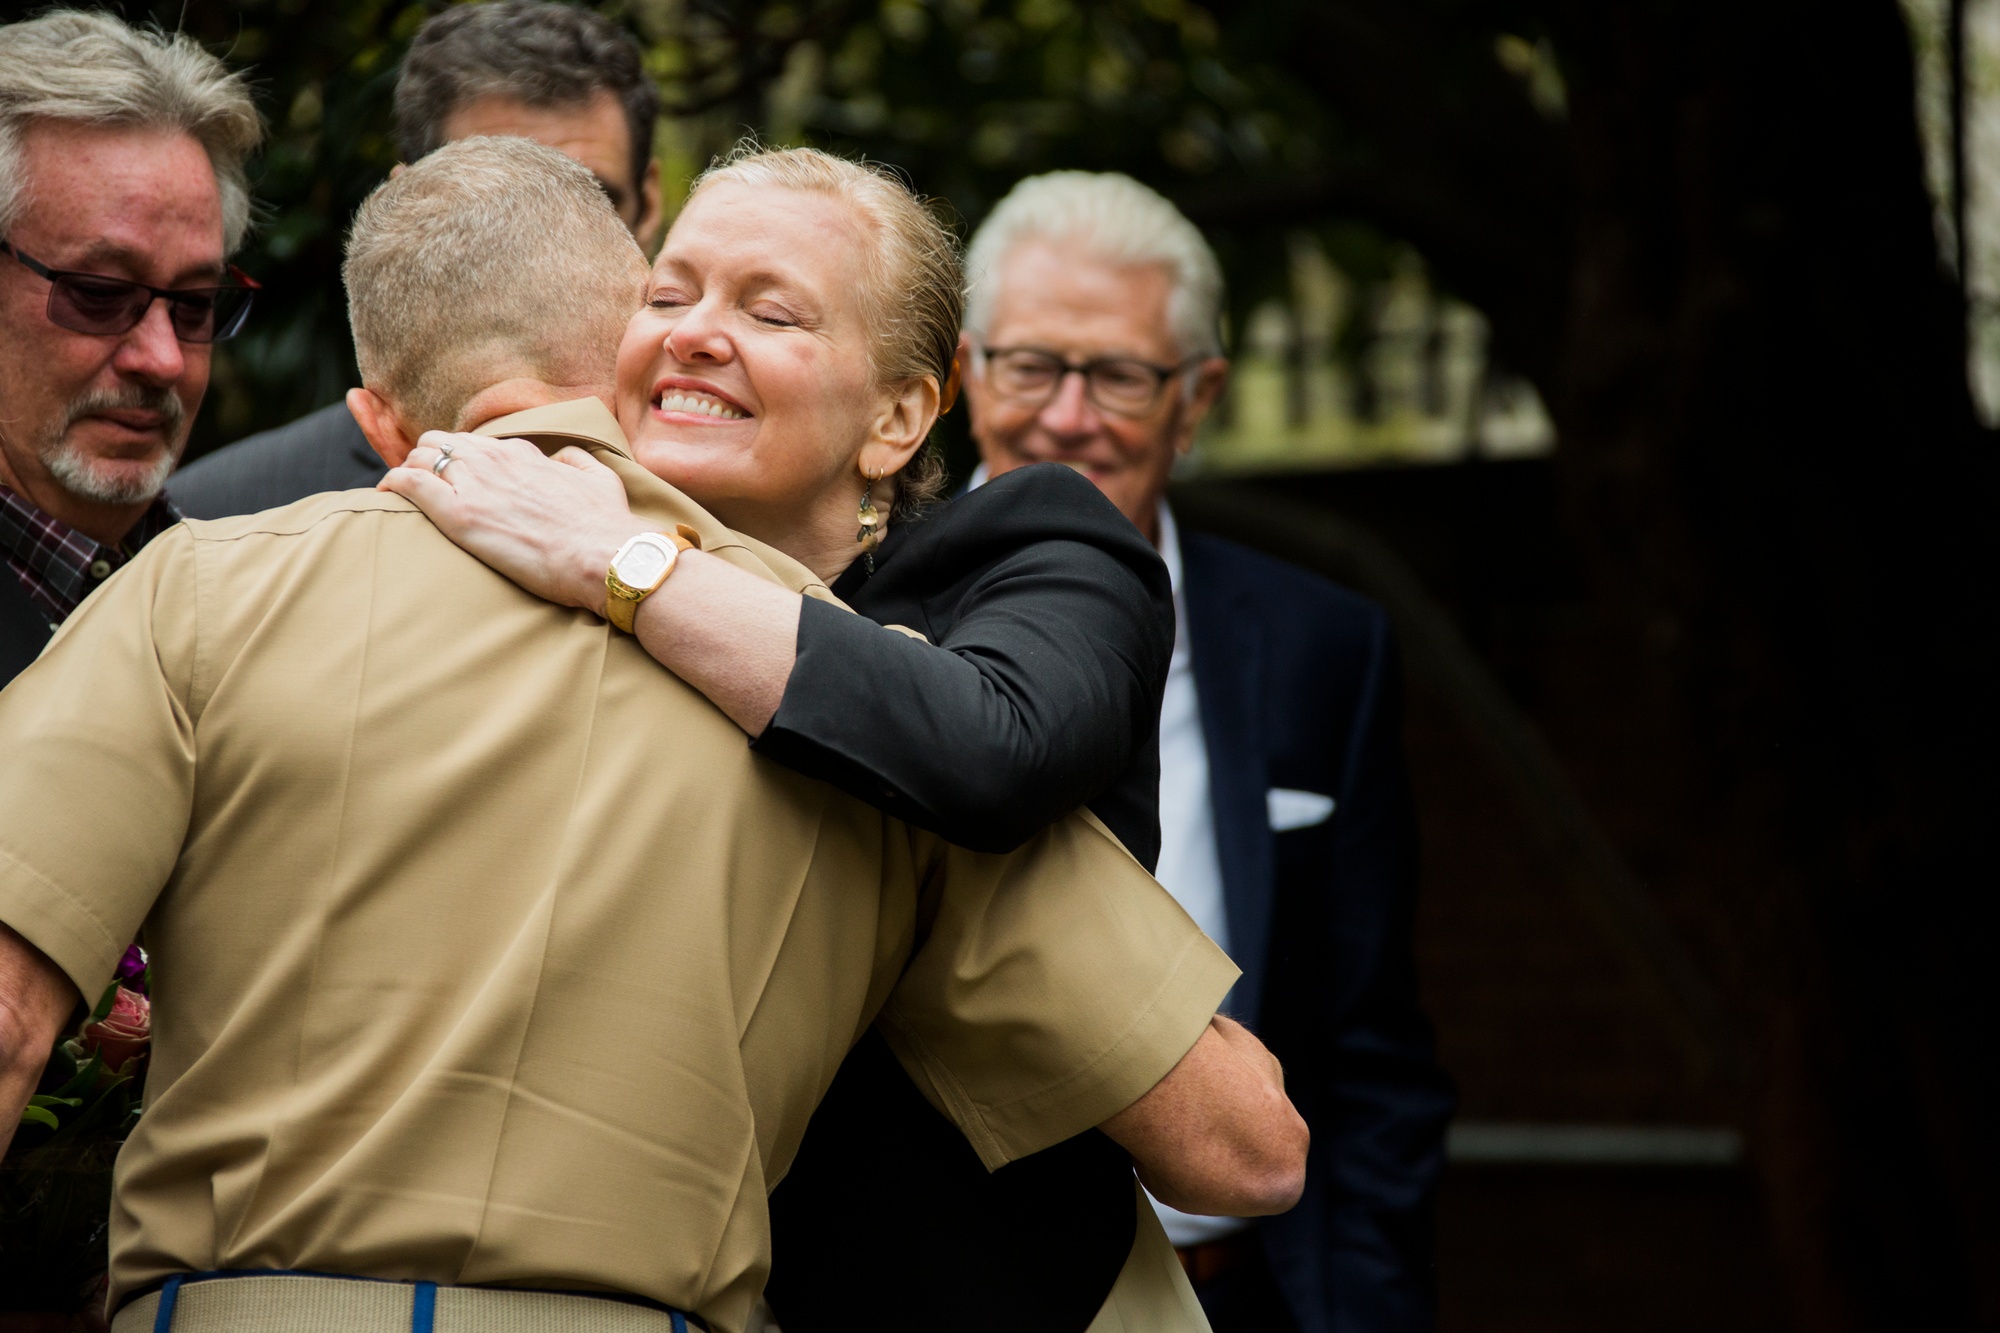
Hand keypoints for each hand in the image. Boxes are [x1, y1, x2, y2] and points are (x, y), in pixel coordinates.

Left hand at [382, 431, 651, 615]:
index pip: (478, 444)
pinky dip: (392, 484)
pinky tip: (386, 495)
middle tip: (426, 485)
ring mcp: (475, 484)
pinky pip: (408, 482)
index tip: (461, 478)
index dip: (464, 459)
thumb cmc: (607, 525)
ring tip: (405, 493)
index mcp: (523, 454)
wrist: (607, 556)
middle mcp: (495, 460)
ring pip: (420, 456)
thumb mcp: (600, 478)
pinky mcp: (460, 514)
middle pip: (442, 443)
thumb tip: (561, 459)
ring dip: (410, 470)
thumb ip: (575, 461)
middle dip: (429, 459)